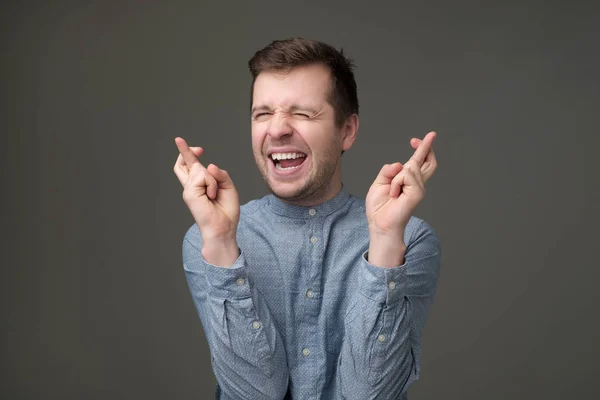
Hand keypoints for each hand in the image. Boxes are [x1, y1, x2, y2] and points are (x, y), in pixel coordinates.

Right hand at [173, 137, 240, 264]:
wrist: (223, 228)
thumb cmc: (226, 211)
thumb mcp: (228, 188)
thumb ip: (220, 175)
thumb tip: (208, 166)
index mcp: (199, 186)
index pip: (190, 167)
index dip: (189, 154)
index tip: (196, 148)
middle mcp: (191, 186)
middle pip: (182, 165)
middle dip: (185, 151)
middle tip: (189, 144)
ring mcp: (189, 189)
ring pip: (199, 169)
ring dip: (212, 179)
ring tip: (214, 194)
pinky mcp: (189, 192)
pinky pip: (203, 176)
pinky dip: (211, 183)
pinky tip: (212, 195)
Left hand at [366, 131, 437, 238]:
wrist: (379, 223)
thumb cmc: (379, 207)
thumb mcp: (379, 183)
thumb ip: (388, 171)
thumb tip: (400, 164)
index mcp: (407, 180)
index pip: (420, 161)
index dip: (423, 148)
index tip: (424, 137)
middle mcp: (416, 183)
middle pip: (429, 162)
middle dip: (425, 147)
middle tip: (418, 139)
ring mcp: (419, 188)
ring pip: (410, 167)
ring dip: (395, 177)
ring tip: (392, 192)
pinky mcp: (418, 193)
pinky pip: (406, 175)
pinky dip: (396, 182)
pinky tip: (394, 194)